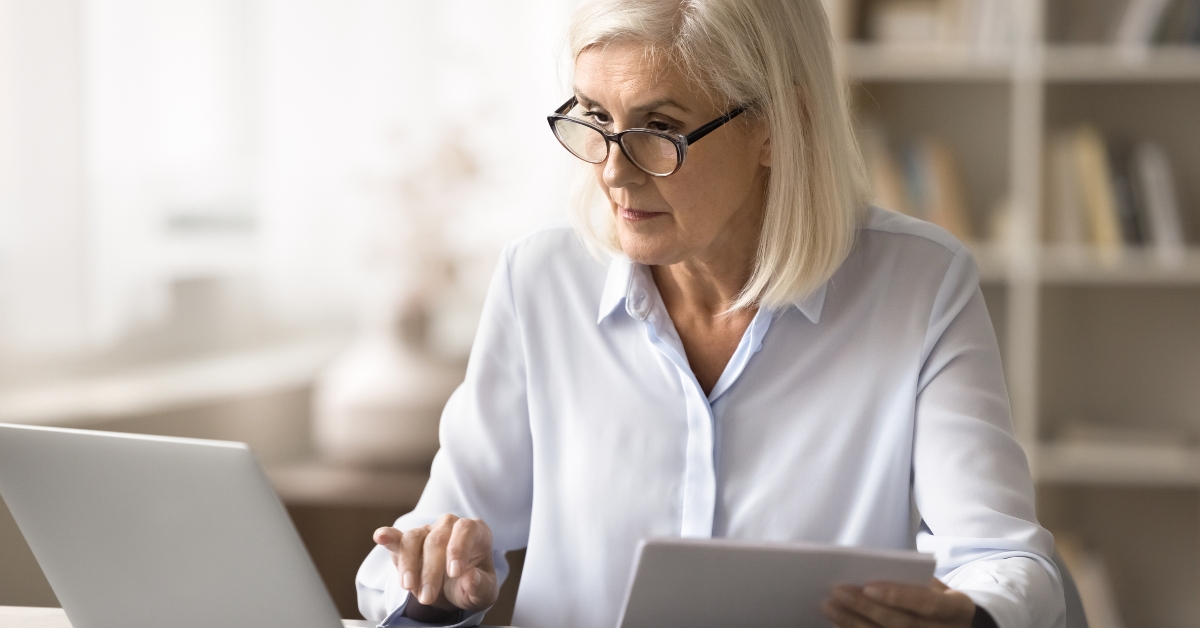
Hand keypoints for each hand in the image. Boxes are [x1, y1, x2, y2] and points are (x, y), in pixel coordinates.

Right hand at [373, 514, 498, 618]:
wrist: (455, 590)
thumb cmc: (472, 584)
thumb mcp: (483, 592)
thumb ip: (480, 586)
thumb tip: (470, 577)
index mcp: (475, 532)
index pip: (466, 529)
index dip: (458, 548)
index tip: (454, 573)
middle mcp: (449, 526)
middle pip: (436, 539)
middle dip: (430, 570)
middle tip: (428, 597)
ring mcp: (427, 532)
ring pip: (413, 538)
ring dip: (409, 564)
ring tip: (409, 587)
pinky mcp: (406, 543)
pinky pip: (397, 537)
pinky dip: (388, 537)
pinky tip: (381, 537)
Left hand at [821, 578, 975, 627]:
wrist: (960, 626)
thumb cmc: (939, 598)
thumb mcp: (937, 586)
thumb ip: (912, 581)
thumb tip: (869, 573)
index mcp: (957, 609)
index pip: (928, 603)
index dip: (899, 596)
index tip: (868, 586)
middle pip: (902, 624)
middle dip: (866, 608)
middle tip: (837, 591)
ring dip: (854, 623)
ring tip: (830, 606)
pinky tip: (837, 624)